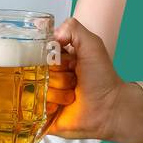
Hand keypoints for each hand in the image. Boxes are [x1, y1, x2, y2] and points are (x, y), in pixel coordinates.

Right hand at [45, 16, 142, 142]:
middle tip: (73, 81)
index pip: (36, 53)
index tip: (66, 63)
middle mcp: (48, 76)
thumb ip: (73, 28)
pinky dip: (49, 107)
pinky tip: (62, 108)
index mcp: (56, 59)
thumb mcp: (92, 45)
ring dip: (56, 93)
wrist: (110, 108)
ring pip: (35, 90)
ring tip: (72, 96)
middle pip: (34, 72)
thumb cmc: (102, 77)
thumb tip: (52, 34)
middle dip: (56, 77)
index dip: (51, 59)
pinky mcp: (42, 114)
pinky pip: (32, 108)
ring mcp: (44, 95)